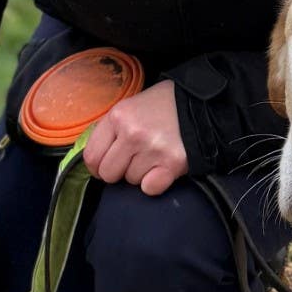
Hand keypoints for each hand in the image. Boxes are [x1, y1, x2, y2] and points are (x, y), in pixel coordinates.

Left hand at [83, 79, 187, 195]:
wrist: (200, 103)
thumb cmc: (162, 105)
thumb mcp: (130, 106)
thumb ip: (111, 129)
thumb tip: (94, 159)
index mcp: (118, 116)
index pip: (91, 156)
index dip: (96, 167)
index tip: (105, 166)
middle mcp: (132, 133)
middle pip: (108, 173)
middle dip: (119, 171)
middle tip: (134, 160)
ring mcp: (152, 149)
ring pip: (131, 180)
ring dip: (140, 173)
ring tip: (154, 156)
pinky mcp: (172, 163)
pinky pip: (149, 188)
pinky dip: (154, 183)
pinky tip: (162, 169)